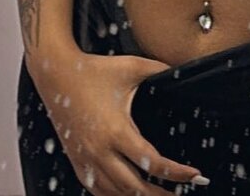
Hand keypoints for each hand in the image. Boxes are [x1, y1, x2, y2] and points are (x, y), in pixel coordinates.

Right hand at [31, 51, 206, 194]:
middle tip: (178, 194)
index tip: (195, 175)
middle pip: (136, 189)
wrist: (55, 71)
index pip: (153, 164)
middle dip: (161, 195)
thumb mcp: (130, 67)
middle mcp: (100, 150)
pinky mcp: (76, 160)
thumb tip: (180, 69)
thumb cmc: (91, 70)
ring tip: (156, 195)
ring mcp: (86, 158)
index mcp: (116, 130)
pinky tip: (125, 194)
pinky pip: (97, 189)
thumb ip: (158, 69)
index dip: (178, 173)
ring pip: (116, 193)